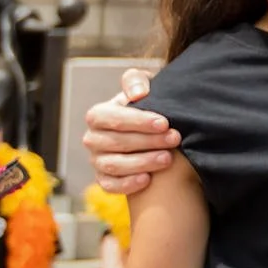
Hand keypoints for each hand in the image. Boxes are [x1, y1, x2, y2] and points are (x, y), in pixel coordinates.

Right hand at [84, 69, 175, 195]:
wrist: (151, 132)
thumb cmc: (146, 106)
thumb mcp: (142, 87)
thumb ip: (137, 81)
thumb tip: (138, 93)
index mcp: (98, 115)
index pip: (113, 118)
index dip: (138, 121)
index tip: (164, 122)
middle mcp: (93, 139)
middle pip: (117, 142)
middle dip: (148, 141)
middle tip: (175, 139)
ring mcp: (97, 161)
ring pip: (114, 165)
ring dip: (142, 162)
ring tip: (167, 158)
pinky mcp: (104, 180)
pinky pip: (110, 186)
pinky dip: (127, 184)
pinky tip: (147, 180)